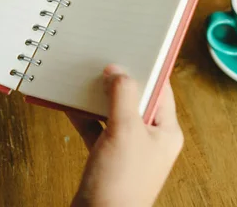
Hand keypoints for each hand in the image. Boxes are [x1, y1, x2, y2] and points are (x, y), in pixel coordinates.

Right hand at [68, 65, 183, 206]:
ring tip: (85, 78)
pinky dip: (85, 117)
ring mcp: (128, 150)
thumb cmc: (120, 184)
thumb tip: (118, 71)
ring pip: (114, 114)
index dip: (147, 70)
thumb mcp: (125, 130)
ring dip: (99, 98)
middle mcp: (150, 139)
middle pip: (136, 100)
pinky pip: (97, 130)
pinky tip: (70, 103)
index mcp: (166, 132)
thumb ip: (123, 96)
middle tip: (104, 61)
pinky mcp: (107, 159)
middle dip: (119, 83)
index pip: (161, 91)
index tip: (133, 51)